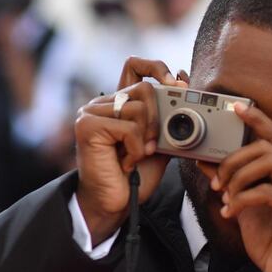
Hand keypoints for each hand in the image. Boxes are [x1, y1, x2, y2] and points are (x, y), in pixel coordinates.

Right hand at [74, 57, 185, 245]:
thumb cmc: (134, 177)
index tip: (177, 85)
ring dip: (147, 138)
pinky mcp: (87, 125)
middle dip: (159, 119)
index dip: (157, 69)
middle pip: (144, 88)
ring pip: (137, 108)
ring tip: (138, 156)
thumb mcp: (161, 143)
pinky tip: (127, 162)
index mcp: (120, 104)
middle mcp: (104, 103)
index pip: (136, 67)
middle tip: (155, 145)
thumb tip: (183, 81)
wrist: (115, 204)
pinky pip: (127, 127)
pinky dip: (136, 148)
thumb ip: (170, 118)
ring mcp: (92, 112)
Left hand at [203, 103, 271, 271]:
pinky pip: (267, 191)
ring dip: (237, 178)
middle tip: (217, 182)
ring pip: (268, 163)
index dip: (257, 120)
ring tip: (225, 198)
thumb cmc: (269, 238)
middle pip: (266, 147)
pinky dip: (242, 199)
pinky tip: (230, 212)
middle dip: (233, 160)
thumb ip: (230, 179)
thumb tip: (204, 157)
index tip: (235, 108)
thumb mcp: (243, 202)